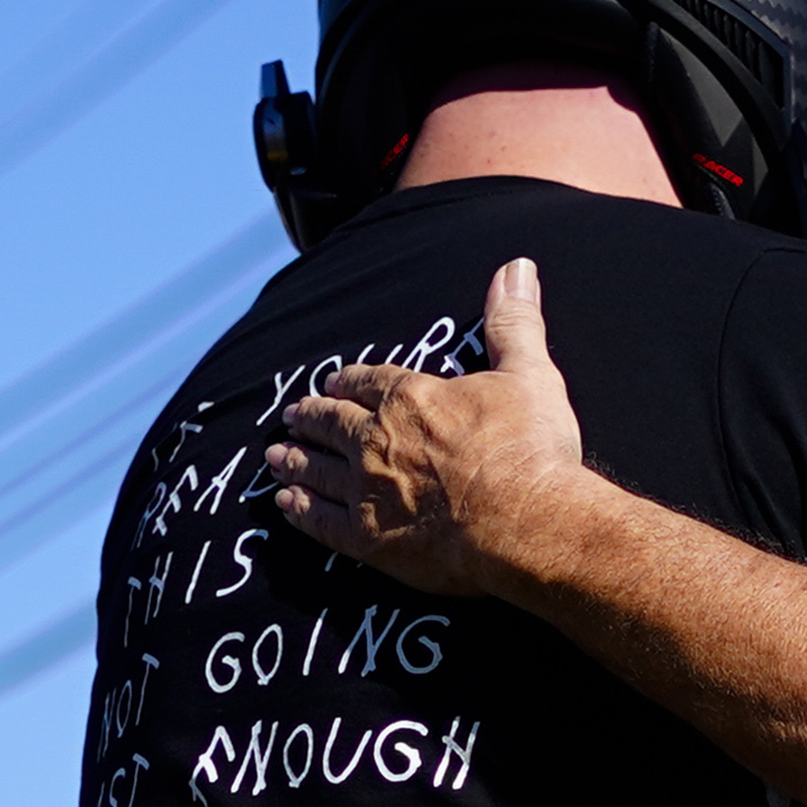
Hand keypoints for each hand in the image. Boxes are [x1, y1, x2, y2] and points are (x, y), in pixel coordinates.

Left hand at [265, 255, 588, 598]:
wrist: (525, 522)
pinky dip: (301, 512)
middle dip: (311, 417)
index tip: (333, 383)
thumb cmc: (530, 449)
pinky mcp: (367, 539)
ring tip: (276, 457)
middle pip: (333, 423)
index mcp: (412, 398)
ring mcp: (367, 490)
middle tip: (292, 416)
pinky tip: (286, 506)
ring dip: (295, 461)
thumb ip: (514, 322)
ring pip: (317, 470)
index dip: (348, 382)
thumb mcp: (529, 373)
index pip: (368, 383)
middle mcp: (378, 439)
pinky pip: (321, 522)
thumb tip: (517, 267)